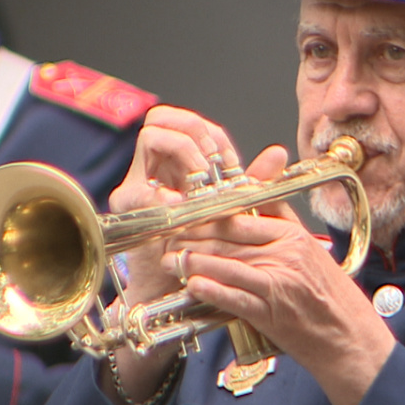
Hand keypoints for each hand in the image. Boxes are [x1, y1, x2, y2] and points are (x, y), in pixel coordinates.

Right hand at [108, 105, 241, 303]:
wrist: (173, 287)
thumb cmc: (201, 249)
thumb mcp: (230, 210)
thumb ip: (249, 181)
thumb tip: (277, 153)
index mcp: (177, 162)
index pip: (188, 121)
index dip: (212, 133)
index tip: (229, 163)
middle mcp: (153, 167)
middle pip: (162, 117)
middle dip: (193, 131)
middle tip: (210, 162)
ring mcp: (137, 182)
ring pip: (150, 136)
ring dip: (182, 151)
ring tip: (198, 181)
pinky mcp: (127, 206)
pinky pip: (139, 185)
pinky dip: (162, 192)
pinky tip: (179, 205)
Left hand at [166, 146, 396, 404]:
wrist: (350, 338)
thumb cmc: (332, 297)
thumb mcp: (311, 250)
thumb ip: (283, 224)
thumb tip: (257, 197)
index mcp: (295, 236)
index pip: (244, 215)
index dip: (211, 213)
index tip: (189, 214)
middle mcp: (286, 255)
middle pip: (229, 238)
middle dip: (194, 237)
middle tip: (170, 238)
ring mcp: (278, 283)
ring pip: (227, 265)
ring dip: (194, 262)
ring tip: (172, 261)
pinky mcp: (271, 313)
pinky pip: (235, 297)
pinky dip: (212, 290)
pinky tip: (193, 285)